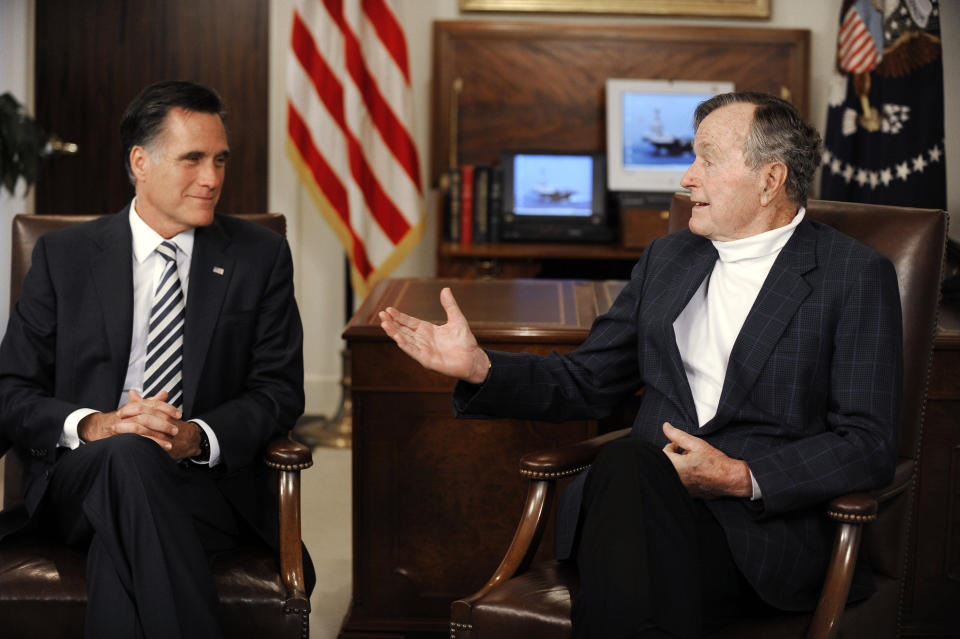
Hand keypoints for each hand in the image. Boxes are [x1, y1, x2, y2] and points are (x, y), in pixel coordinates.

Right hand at [78, 390, 200, 459]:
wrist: (98, 428)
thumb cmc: (122, 418)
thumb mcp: (137, 408)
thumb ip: (151, 402)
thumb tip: (165, 393)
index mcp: (133, 405)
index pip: (151, 404)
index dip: (166, 408)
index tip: (178, 414)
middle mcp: (126, 413)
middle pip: (147, 415)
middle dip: (163, 423)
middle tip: (176, 430)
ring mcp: (121, 424)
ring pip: (140, 427)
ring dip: (157, 436)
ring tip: (170, 443)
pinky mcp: (118, 436)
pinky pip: (134, 440)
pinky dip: (148, 444)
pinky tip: (159, 448)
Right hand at [379, 287, 489, 383]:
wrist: (473, 359)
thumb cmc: (465, 341)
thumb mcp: (457, 319)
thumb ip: (450, 305)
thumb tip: (445, 289)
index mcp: (427, 330)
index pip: (409, 322)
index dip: (398, 316)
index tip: (388, 309)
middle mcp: (423, 340)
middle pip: (403, 330)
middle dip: (392, 323)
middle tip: (381, 314)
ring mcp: (423, 350)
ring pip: (405, 340)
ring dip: (394, 333)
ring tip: (384, 324)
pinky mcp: (427, 360)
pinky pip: (413, 351)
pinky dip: (405, 344)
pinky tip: (397, 338)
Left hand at [661, 422, 751, 498]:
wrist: (729, 479)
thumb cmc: (715, 462)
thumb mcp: (696, 444)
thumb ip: (677, 435)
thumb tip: (665, 426)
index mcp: (676, 466)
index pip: (663, 452)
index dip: (673, 446)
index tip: (681, 446)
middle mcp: (676, 479)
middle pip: (666, 463)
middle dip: (675, 456)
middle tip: (688, 454)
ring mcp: (681, 488)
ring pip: (672, 472)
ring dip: (679, 466)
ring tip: (692, 463)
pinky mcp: (686, 493)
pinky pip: (679, 481)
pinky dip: (683, 475)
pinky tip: (694, 473)